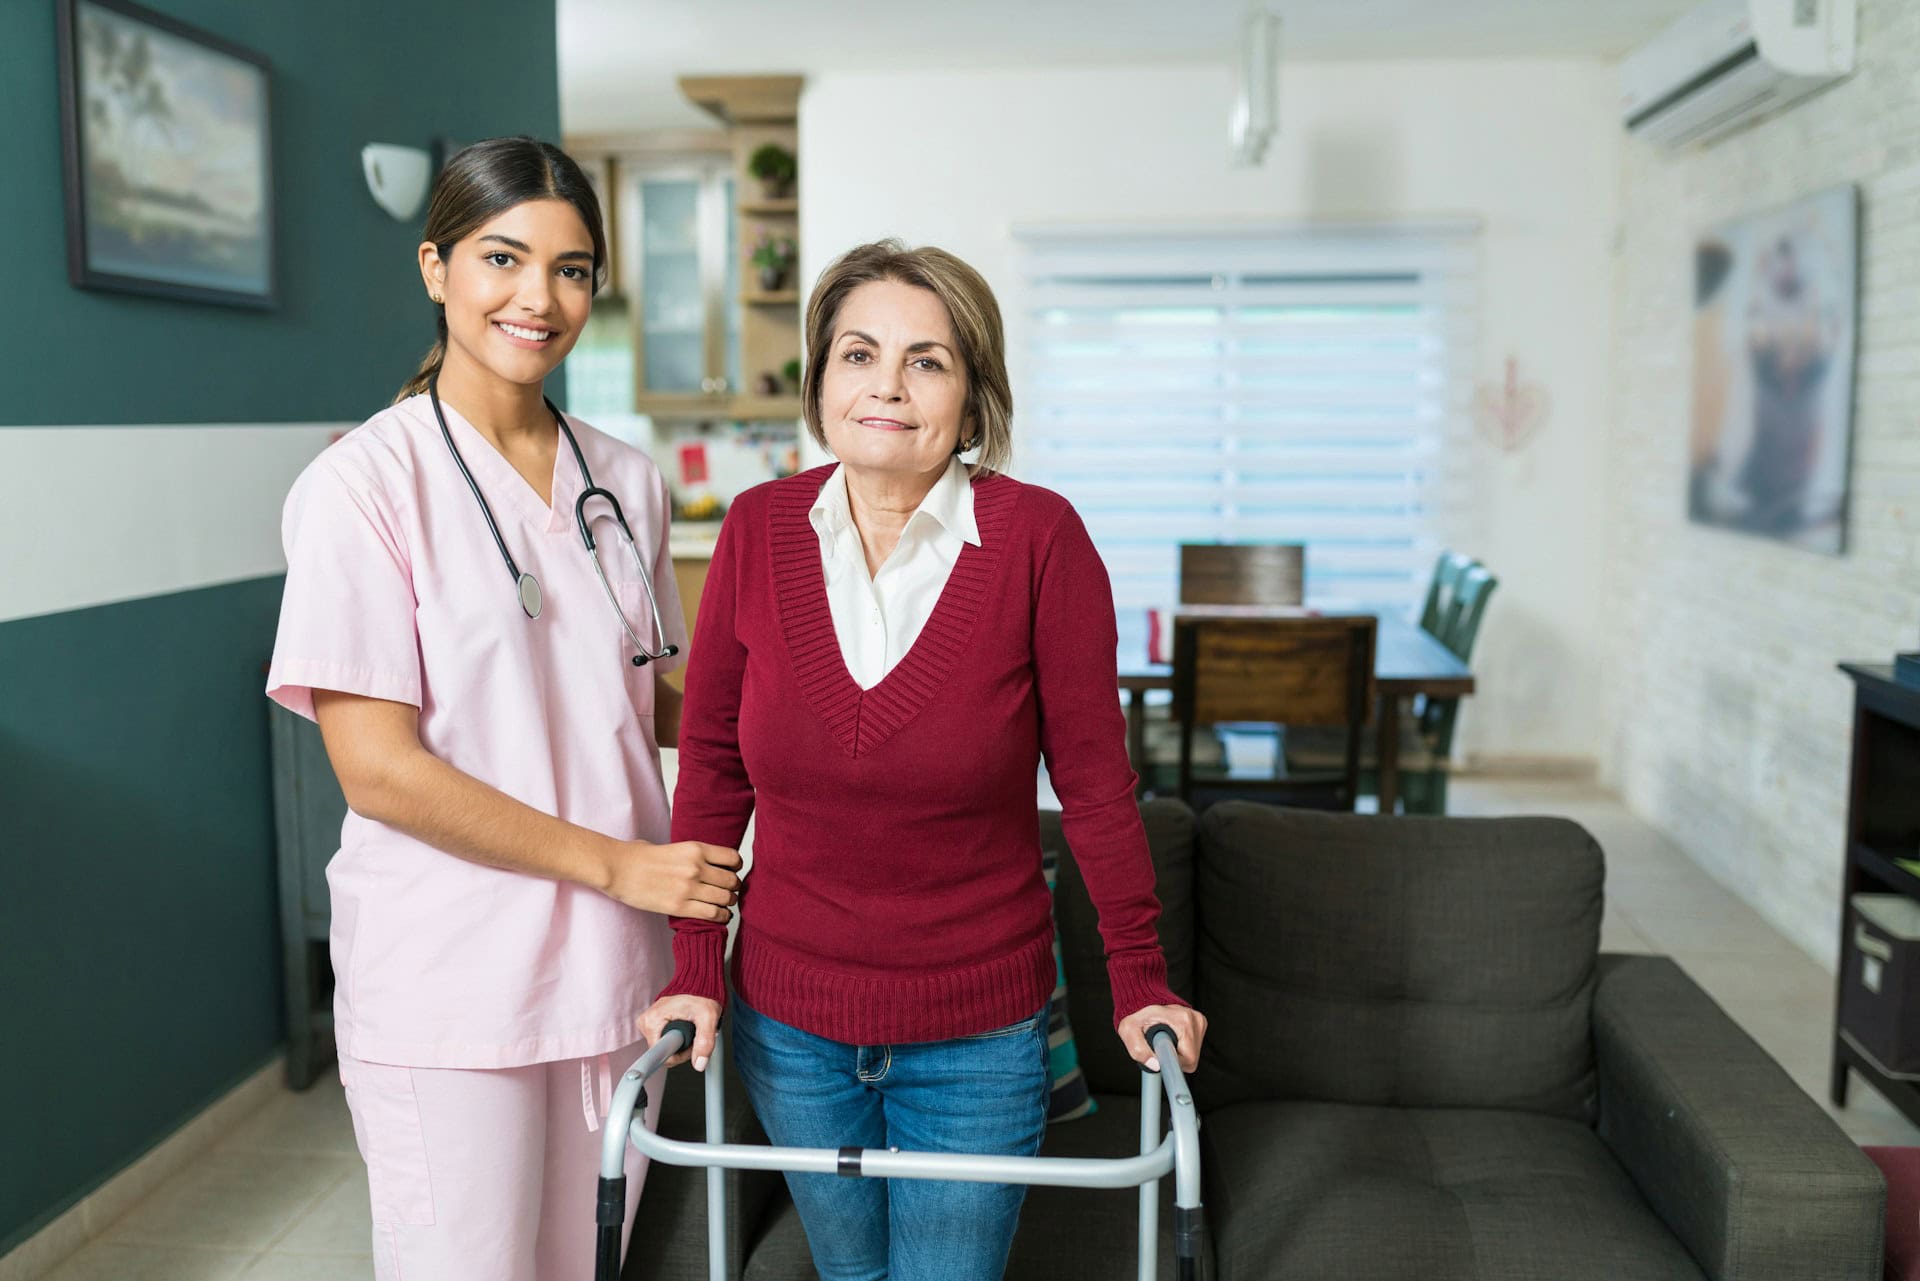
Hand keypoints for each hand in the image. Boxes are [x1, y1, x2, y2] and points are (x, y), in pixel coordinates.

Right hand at [601, 840, 740, 919]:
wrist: (617, 868)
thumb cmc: (639, 856)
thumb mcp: (673, 846)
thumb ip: (692, 855)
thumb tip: (705, 863)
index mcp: (695, 849)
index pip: (733, 859)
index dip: (736, 868)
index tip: (732, 873)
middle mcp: (696, 867)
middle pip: (732, 881)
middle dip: (733, 888)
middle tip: (728, 893)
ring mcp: (688, 888)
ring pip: (725, 899)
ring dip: (728, 904)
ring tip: (724, 906)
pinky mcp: (679, 907)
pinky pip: (712, 914)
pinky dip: (721, 917)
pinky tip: (719, 916)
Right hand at [639, 995, 721, 1070]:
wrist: (698, 980)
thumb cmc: (701, 993)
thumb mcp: (708, 1017)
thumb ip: (705, 1042)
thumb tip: (699, 1064)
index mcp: (652, 1021)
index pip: (662, 1056)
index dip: (681, 1054)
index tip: (691, 1042)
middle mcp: (646, 1022)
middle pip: (664, 1052)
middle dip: (683, 1046)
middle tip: (695, 1031)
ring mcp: (648, 1023)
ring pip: (665, 1047)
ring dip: (681, 1041)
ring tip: (691, 1026)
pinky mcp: (653, 1023)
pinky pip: (664, 1040)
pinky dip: (677, 1036)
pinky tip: (685, 1025)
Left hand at [1117, 1004, 1206, 1073]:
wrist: (1144, 997)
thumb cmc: (1136, 1013)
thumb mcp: (1129, 1031)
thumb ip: (1139, 1050)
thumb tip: (1156, 1066)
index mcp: (1183, 1020)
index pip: (1189, 1058)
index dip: (1173, 1063)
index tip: (1161, 1058)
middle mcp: (1195, 1020)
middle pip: (1191, 1058)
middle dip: (1174, 1058)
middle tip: (1158, 1045)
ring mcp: (1199, 1021)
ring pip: (1192, 1054)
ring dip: (1177, 1052)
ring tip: (1163, 1039)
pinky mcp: (1200, 1024)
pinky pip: (1193, 1047)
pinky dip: (1181, 1046)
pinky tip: (1171, 1036)